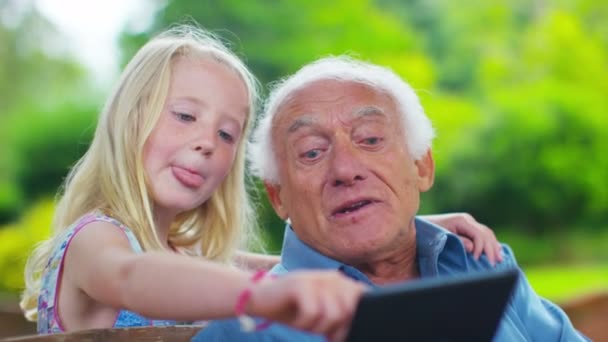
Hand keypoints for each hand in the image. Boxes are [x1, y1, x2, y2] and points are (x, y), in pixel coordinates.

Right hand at [248, 271, 365, 341]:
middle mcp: (332, 277)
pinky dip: (303, 324)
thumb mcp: (322, 314)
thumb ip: (341, 315)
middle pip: (350, 310)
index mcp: (341, 282)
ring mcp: (316, 279)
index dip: (353, 321)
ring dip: (317, 327)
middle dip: (336, 328)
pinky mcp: (300, 284)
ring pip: (333, 314)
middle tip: (319, 331)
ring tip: (305, 322)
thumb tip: (359, 330)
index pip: (365, 299)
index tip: (335, 333)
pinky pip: (313, 314)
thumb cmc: (294, 310)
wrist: (260, 299)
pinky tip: (295, 319)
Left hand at [420, 213, 502, 264]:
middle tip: (494, 264)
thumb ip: (458, 242)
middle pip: (486, 234)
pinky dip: (490, 243)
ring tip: (499, 260)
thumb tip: (472, 248)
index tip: (478, 260)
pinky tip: (495, 252)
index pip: (479, 234)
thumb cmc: (428, 232)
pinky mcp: (467, 228)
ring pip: (487, 234)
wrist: (418, 226)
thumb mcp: (441, 237)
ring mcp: (468, 223)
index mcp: (462, 220)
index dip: (481, 248)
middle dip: (491, 249)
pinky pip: (483, 235)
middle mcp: (467, 220)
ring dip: (494, 246)